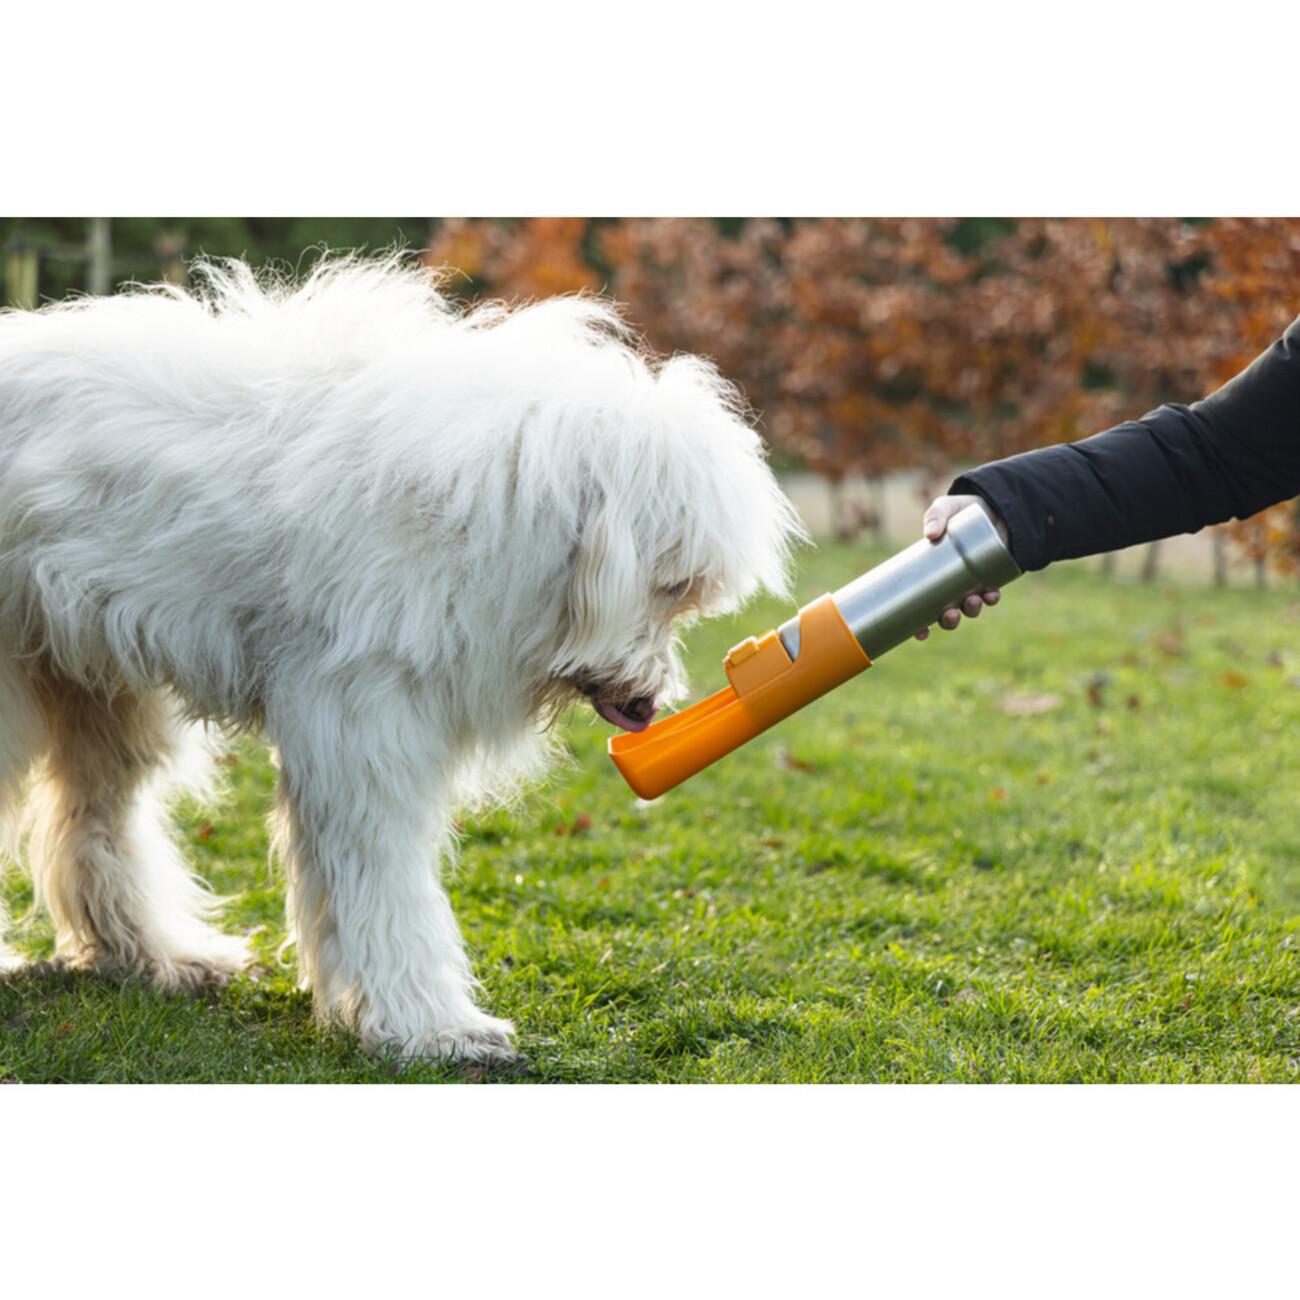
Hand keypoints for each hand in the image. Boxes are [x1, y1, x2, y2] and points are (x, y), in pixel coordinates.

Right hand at [914, 494, 1007, 640]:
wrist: (994, 505)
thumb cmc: (963, 510)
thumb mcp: (945, 508)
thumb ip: (935, 515)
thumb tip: (930, 533)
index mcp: (932, 575)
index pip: (923, 607)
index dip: (921, 625)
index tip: (920, 634)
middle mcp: (951, 584)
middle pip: (947, 613)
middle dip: (948, 621)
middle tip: (949, 614)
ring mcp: (972, 582)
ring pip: (970, 607)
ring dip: (971, 610)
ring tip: (973, 600)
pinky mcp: (992, 576)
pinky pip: (991, 594)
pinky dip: (991, 597)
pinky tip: (991, 595)